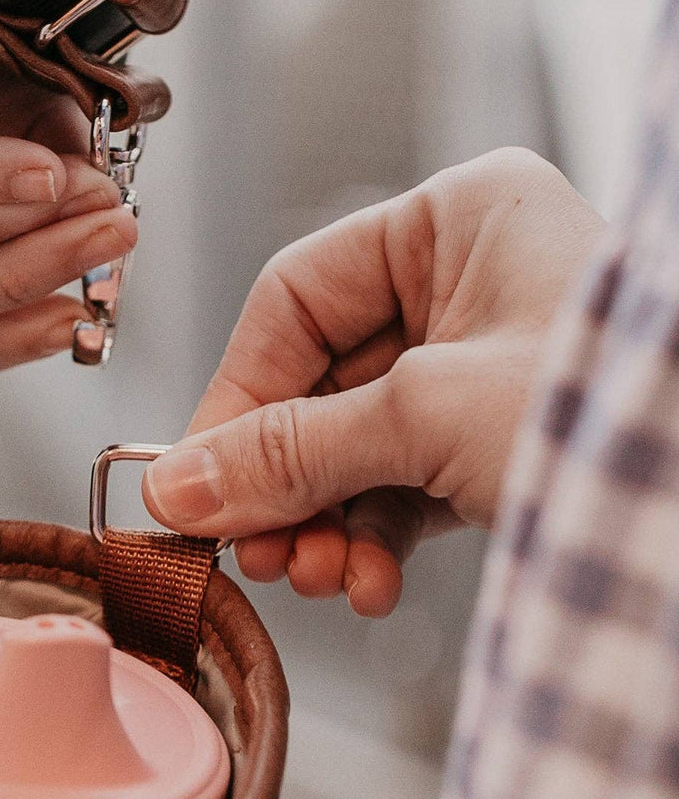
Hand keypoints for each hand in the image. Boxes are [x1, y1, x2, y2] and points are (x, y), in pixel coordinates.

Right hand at [143, 148, 603, 615]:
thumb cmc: (620, 413)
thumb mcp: (433, 420)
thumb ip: (295, 449)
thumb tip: (178, 487)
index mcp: (457, 218)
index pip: (298, 297)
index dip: (238, 392)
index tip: (196, 477)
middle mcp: (468, 278)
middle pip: (322, 376)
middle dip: (287, 474)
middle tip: (255, 546)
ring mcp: (485, 359)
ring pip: (358, 435)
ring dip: (326, 515)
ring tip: (319, 577)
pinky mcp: (499, 433)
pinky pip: (405, 476)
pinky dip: (375, 532)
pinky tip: (367, 580)